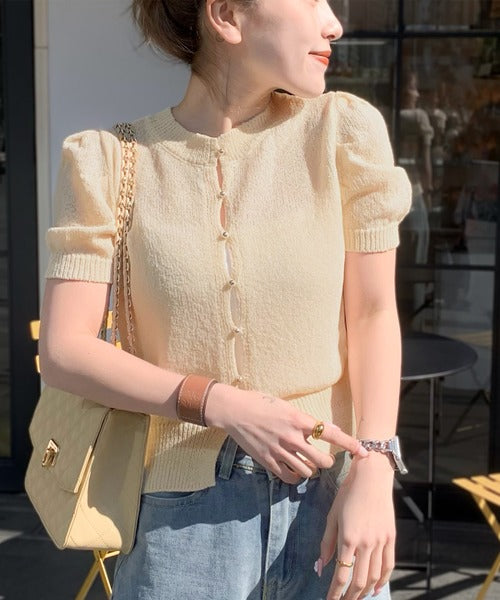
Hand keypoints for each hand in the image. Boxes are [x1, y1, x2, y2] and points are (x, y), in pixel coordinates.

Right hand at [204, 384, 367, 483]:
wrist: (234, 411)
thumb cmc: (260, 403)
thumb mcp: (286, 406)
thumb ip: (307, 420)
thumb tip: (328, 427)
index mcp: (298, 420)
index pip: (330, 433)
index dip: (349, 444)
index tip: (363, 451)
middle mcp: (292, 437)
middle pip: (321, 460)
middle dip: (327, 462)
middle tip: (324, 459)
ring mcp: (279, 451)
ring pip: (307, 471)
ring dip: (310, 470)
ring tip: (306, 463)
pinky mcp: (268, 461)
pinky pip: (289, 477)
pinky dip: (295, 477)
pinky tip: (294, 471)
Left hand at [319, 453, 395, 598]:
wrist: (371, 478)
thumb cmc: (347, 494)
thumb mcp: (332, 516)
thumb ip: (326, 543)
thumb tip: (319, 567)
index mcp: (348, 538)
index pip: (341, 575)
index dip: (335, 593)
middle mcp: (366, 543)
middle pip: (359, 581)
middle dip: (349, 597)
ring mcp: (380, 541)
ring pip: (374, 577)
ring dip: (364, 592)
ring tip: (355, 598)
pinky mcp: (391, 538)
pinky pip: (388, 566)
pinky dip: (382, 580)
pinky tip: (375, 588)